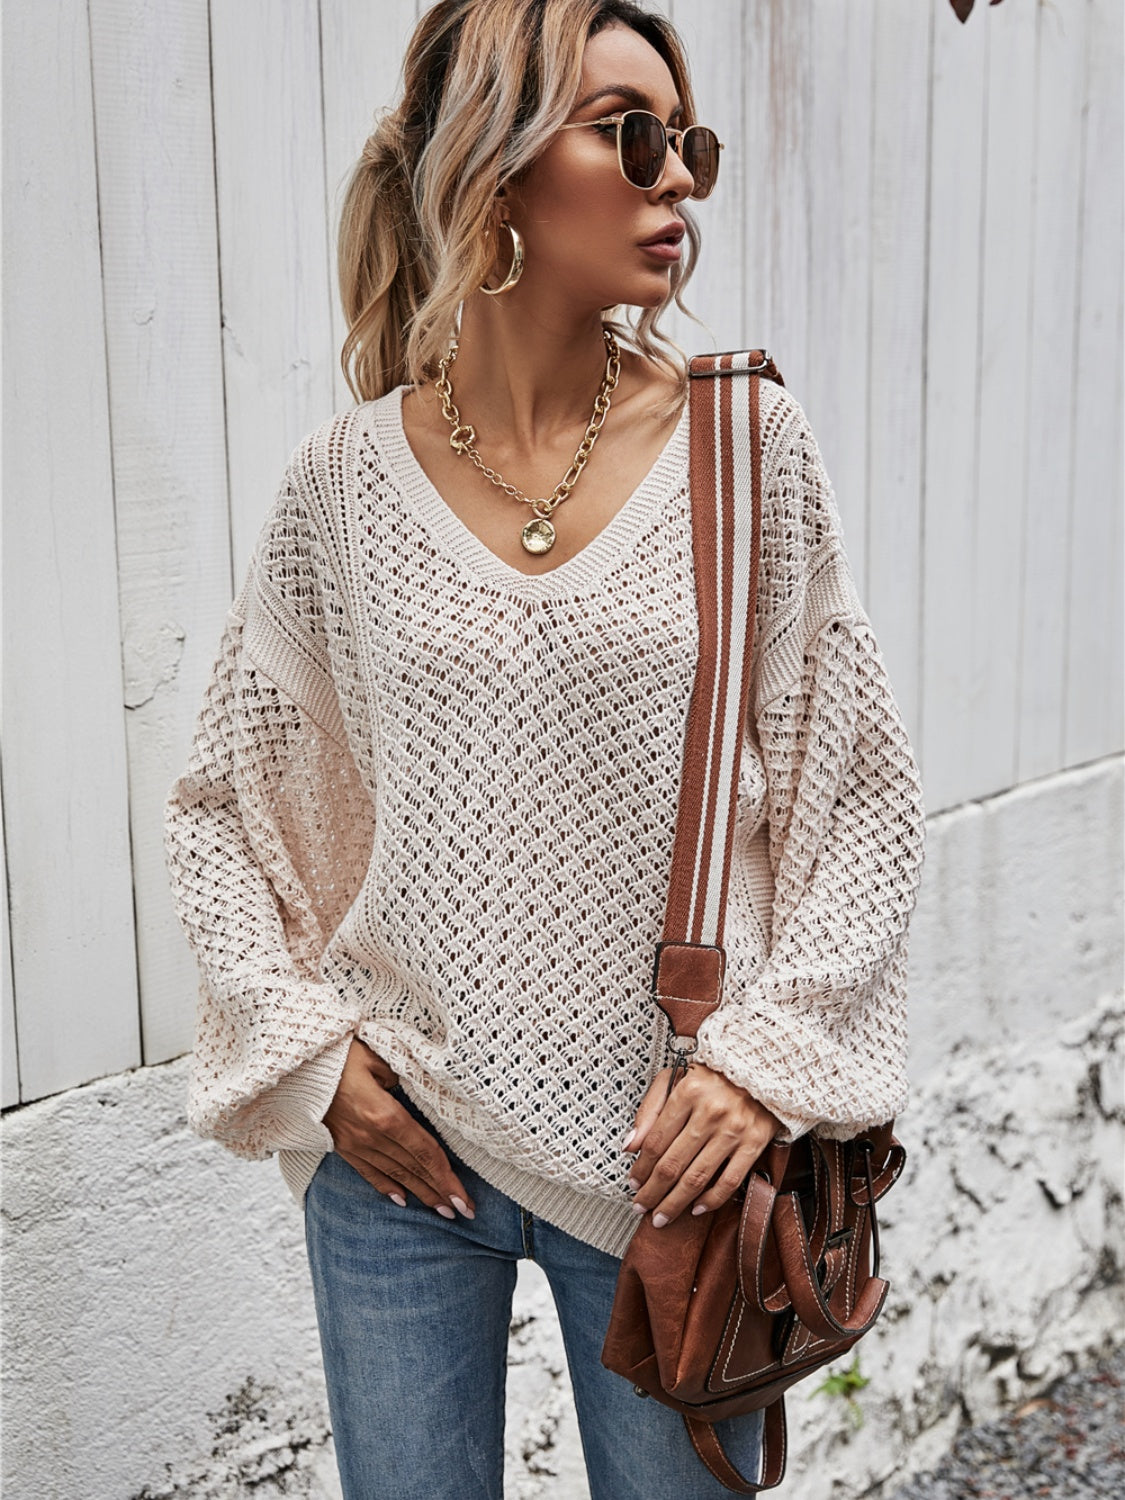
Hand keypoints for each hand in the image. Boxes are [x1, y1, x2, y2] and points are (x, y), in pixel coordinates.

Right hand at [323, 1037, 475, 1219]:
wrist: (291, 1069)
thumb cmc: (337, 1055)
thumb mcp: (376, 1056)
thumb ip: (400, 1074)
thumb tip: (414, 1087)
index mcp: (386, 1115)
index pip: (425, 1152)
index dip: (446, 1177)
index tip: (464, 1199)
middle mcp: (372, 1136)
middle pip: (414, 1169)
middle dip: (440, 1192)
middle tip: (464, 1213)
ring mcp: (355, 1144)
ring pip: (395, 1175)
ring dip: (420, 1194)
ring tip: (441, 1210)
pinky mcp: (341, 1145)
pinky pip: (368, 1171)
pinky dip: (386, 1186)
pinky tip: (401, 1199)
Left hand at [624, 1062, 780, 1227]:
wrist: (763, 1069)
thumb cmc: (713, 1074)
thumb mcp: (674, 1077)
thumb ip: (649, 1109)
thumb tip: (629, 1145)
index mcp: (687, 1092)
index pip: (655, 1141)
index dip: (640, 1168)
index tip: (632, 1183)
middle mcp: (710, 1112)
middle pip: (672, 1164)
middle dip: (652, 1192)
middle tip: (640, 1207)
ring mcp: (734, 1130)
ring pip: (697, 1177)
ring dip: (675, 1203)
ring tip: (661, 1217)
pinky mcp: (754, 1143)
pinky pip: (730, 1181)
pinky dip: (711, 1200)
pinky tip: (696, 1208)